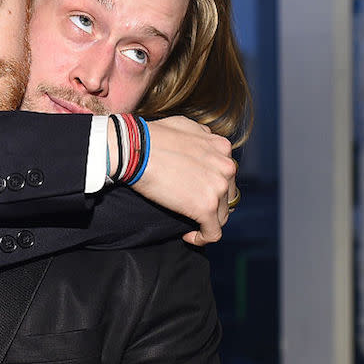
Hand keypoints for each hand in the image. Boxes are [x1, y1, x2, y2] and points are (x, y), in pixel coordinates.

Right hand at [126, 116, 236, 245]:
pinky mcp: (206, 207)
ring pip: (222, 216)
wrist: (135, 149)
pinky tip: (188, 236)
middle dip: (212, 204)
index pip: (226, 174)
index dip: (212, 185)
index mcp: (222, 148)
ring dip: (207, 222)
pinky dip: (202, 238)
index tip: (196, 191)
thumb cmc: (151, 136)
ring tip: (189, 224)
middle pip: (227, 196)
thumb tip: (202, 140)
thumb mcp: (184, 125)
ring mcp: (218, 188)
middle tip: (191, 208)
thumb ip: (201, 135)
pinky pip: (213, 233)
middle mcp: (226, 167)